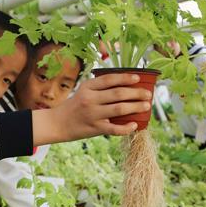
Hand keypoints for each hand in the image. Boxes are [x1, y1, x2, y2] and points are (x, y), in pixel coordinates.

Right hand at [33, 72, 151, 143]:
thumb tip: (126, 85)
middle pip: (118, 94)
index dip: (125, 78)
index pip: (109, 79)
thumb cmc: (74, 106)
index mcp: (87, 87)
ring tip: (146, 106)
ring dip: (136, 107)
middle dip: (136, 93)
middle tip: (148, 94)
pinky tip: (134, 125)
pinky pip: (114, 128)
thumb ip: (100, 88)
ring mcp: (92, 114)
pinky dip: (126, 127)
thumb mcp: (83, 91)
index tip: (138, 78)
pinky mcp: (95, 128)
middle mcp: (90, 99)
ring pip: (119, 109)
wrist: (57, 123)